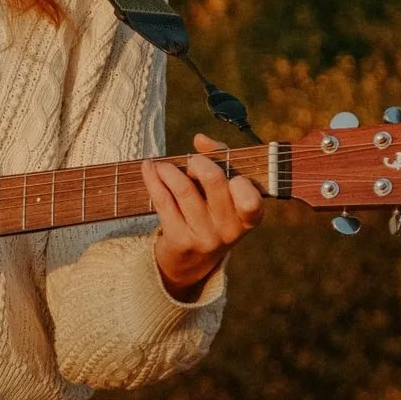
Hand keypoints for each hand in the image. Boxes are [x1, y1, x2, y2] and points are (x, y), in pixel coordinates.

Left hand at [143, 139, 263, 298]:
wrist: (193, 260)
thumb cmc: (213, 212)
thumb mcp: (225, 191)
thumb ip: (220, 158)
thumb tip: (200, 139)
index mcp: (249, 218)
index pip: (251, 201)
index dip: (239, 182)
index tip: (227, 173)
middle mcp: (229, 230)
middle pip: (215, 183)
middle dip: (199, 163)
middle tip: (191, 161)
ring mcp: (204, 238)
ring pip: (184, 190)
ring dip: (170, 170)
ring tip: (163, 165)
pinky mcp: (180, 241)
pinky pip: (164, 202)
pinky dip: (154, 180)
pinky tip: (149, 168)